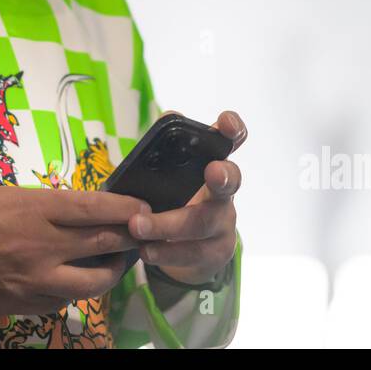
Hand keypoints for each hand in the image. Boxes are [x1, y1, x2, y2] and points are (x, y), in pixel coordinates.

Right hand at [0, 186, 150, 315]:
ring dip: (112, 271)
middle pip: (104, 243)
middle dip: (130, 238)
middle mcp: (41, 245)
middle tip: (142, 233)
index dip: (127, 208)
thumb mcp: (7, 196)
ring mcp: (34, 280)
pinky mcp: (23, 305)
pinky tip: (76, 280)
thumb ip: (45, 206)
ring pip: (93, 282)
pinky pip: (63, 301)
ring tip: (117, 262)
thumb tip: (80, 214)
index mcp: (35, 208)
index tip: (144, 207)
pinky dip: (77, 291)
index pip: (96, 207)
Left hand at [130, 109, 245, 285]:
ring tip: (137, 225)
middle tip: (212, 171)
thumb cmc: (174, 198)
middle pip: (230, 181)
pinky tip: (146, 250)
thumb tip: (171, 116)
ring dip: (168, 224)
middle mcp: (225, 191)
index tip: (226, 122)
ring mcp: (223, 223)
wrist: (186, 249)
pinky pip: (193, 253)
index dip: (233, 129)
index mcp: (213, 163)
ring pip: (203, 222)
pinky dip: (166, 252)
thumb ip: (168, 147)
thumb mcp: (168, 173)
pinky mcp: (216, 252)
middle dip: (223, 175)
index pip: (231, 141)